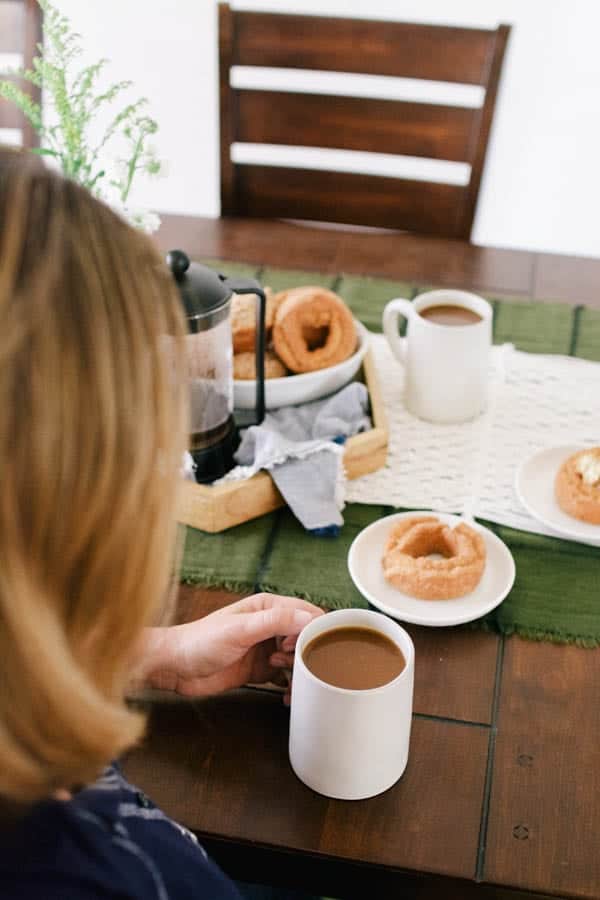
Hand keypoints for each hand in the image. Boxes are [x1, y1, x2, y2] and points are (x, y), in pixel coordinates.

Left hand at [136, 593, 323, 700]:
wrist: (175, 668)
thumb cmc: (201, 641)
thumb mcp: (241, 629)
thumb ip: (276, 621)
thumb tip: (310, 617)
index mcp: (268, 607)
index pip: (307, 613)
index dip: (315, 630)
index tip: (309, 648)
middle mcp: (271, 626)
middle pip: (306, 638)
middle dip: (306, 655)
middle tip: (290, 666)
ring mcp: (267, 648)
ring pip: (299, 659)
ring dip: (300, 673)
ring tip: (287, 682)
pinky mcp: (261, 669)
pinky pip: (287, 677)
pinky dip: (291, 686)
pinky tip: (286, 695)